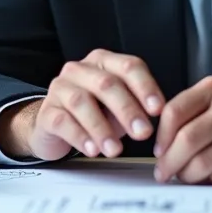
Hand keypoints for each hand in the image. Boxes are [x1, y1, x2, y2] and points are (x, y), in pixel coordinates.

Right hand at [1, 49, 163, 160]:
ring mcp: (60, 88)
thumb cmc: (96, 113)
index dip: (146, 87)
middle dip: (127, 110)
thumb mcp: (119, 107)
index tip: (159, 110)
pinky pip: (63, 121)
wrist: (57, 126)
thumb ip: (139, 107)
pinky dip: (80, 136)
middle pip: (106, 84)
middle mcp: (80, 70)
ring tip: (116, 150)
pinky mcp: (47, 111)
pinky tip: (93, 150)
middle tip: (142, 133)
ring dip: (102, 127)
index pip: (129, 67)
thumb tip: (164, 119)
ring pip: (81, 101)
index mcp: (104, 62)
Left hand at [152, 76, 211, 184]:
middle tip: (165, 173)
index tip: (158, 152)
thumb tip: (161, 146)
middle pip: (187, 139)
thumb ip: (188, 116)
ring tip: (187, 176)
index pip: (174, 112)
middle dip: (170, 162)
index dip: (161, 137)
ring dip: (189, 175)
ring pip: (202, 162)